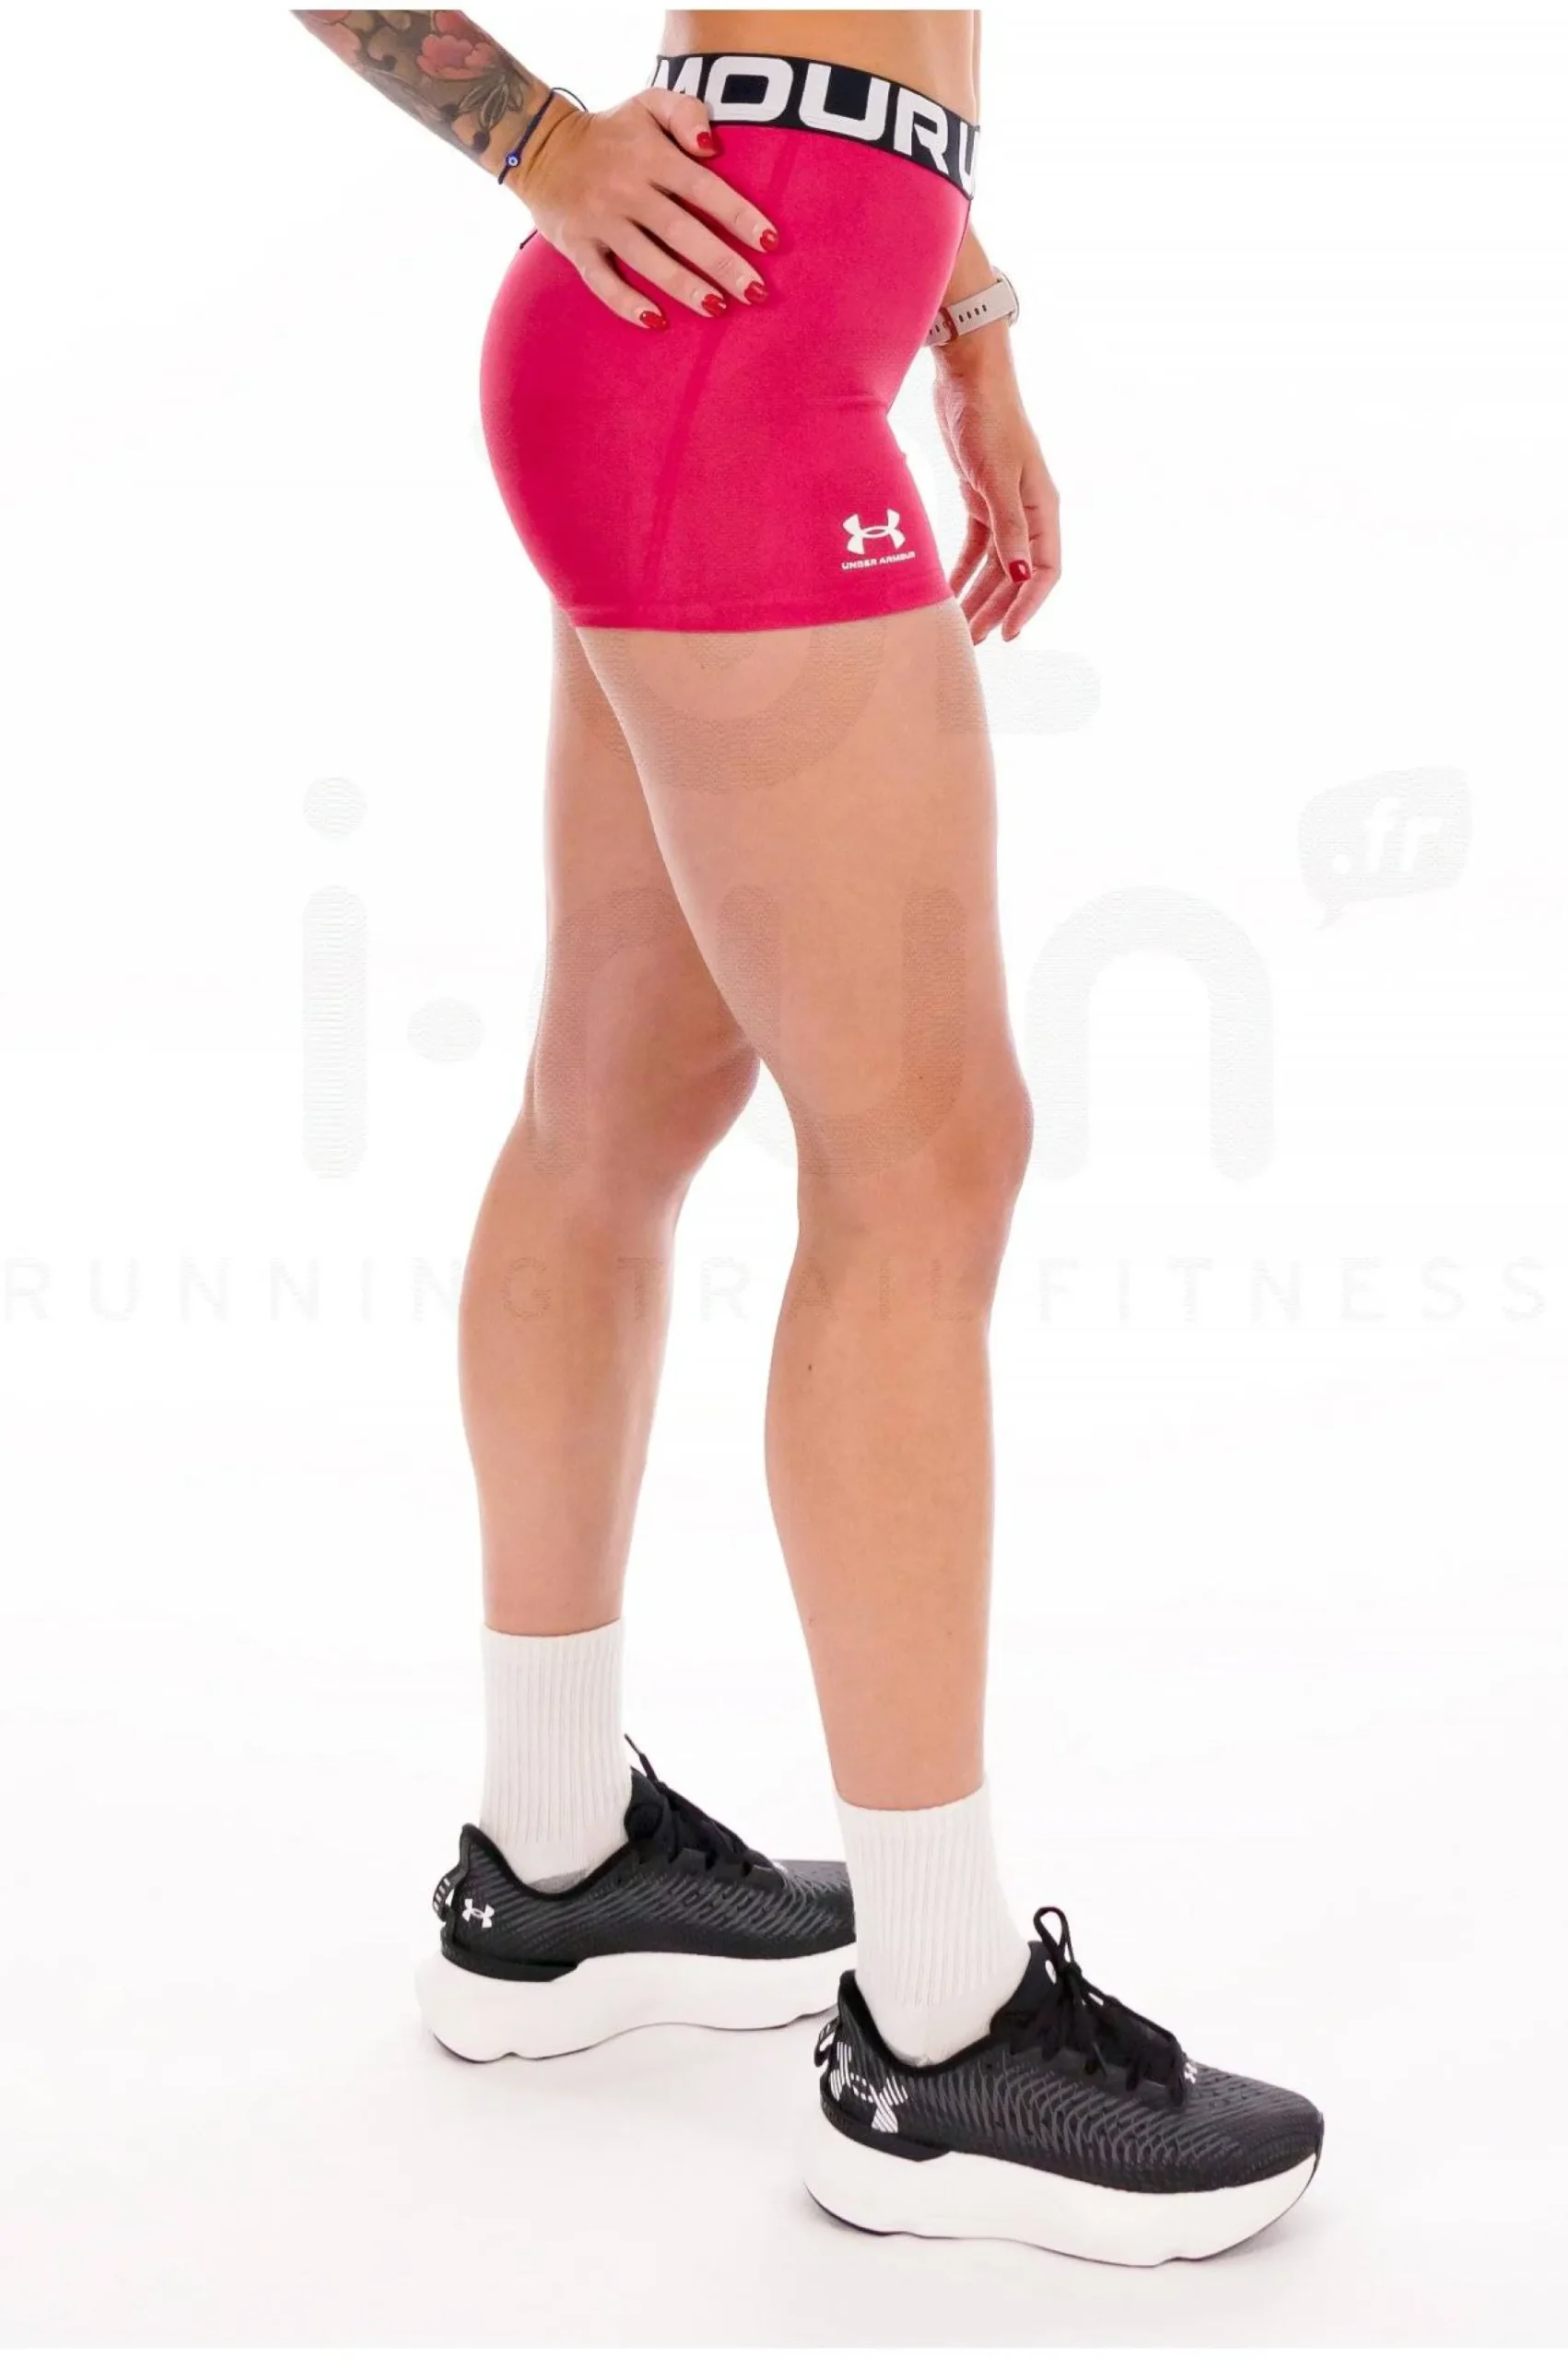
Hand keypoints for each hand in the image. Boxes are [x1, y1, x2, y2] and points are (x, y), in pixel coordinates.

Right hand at [513, 88, 776, 328]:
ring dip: (684, 287)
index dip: (738, 215)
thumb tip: (713, 145)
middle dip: (721, 263)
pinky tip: (656, 321)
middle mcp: (626, 190)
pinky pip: (602, 281)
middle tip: (755, 291)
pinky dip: (627, 303)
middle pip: (680, 231)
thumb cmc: (612, 132)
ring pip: (647, 260)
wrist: (538, 145)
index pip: (703, 187)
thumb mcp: (647, 104)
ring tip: (718, 309)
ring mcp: (600, 221)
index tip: (770, 242)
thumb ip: (685, 112)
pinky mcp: (577, 246)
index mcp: (650, 157)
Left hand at [934, 337, 1060, 641]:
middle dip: (995, 609)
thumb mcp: (998, 476)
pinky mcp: (978, 499)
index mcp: (1043, 508)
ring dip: (976, 596)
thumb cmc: (989, 418)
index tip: (1007, 633)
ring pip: (993, 566)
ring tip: (956, 627)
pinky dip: (960, 571)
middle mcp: (1027, 512)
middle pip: (1015, 576)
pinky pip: (973, 548)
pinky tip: (946, 593)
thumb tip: (1019, 578)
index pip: (1045, 571)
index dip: (1028, 605)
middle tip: (971, 641)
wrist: (967, 376)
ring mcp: (1002, 507)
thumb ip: (1008, 529)